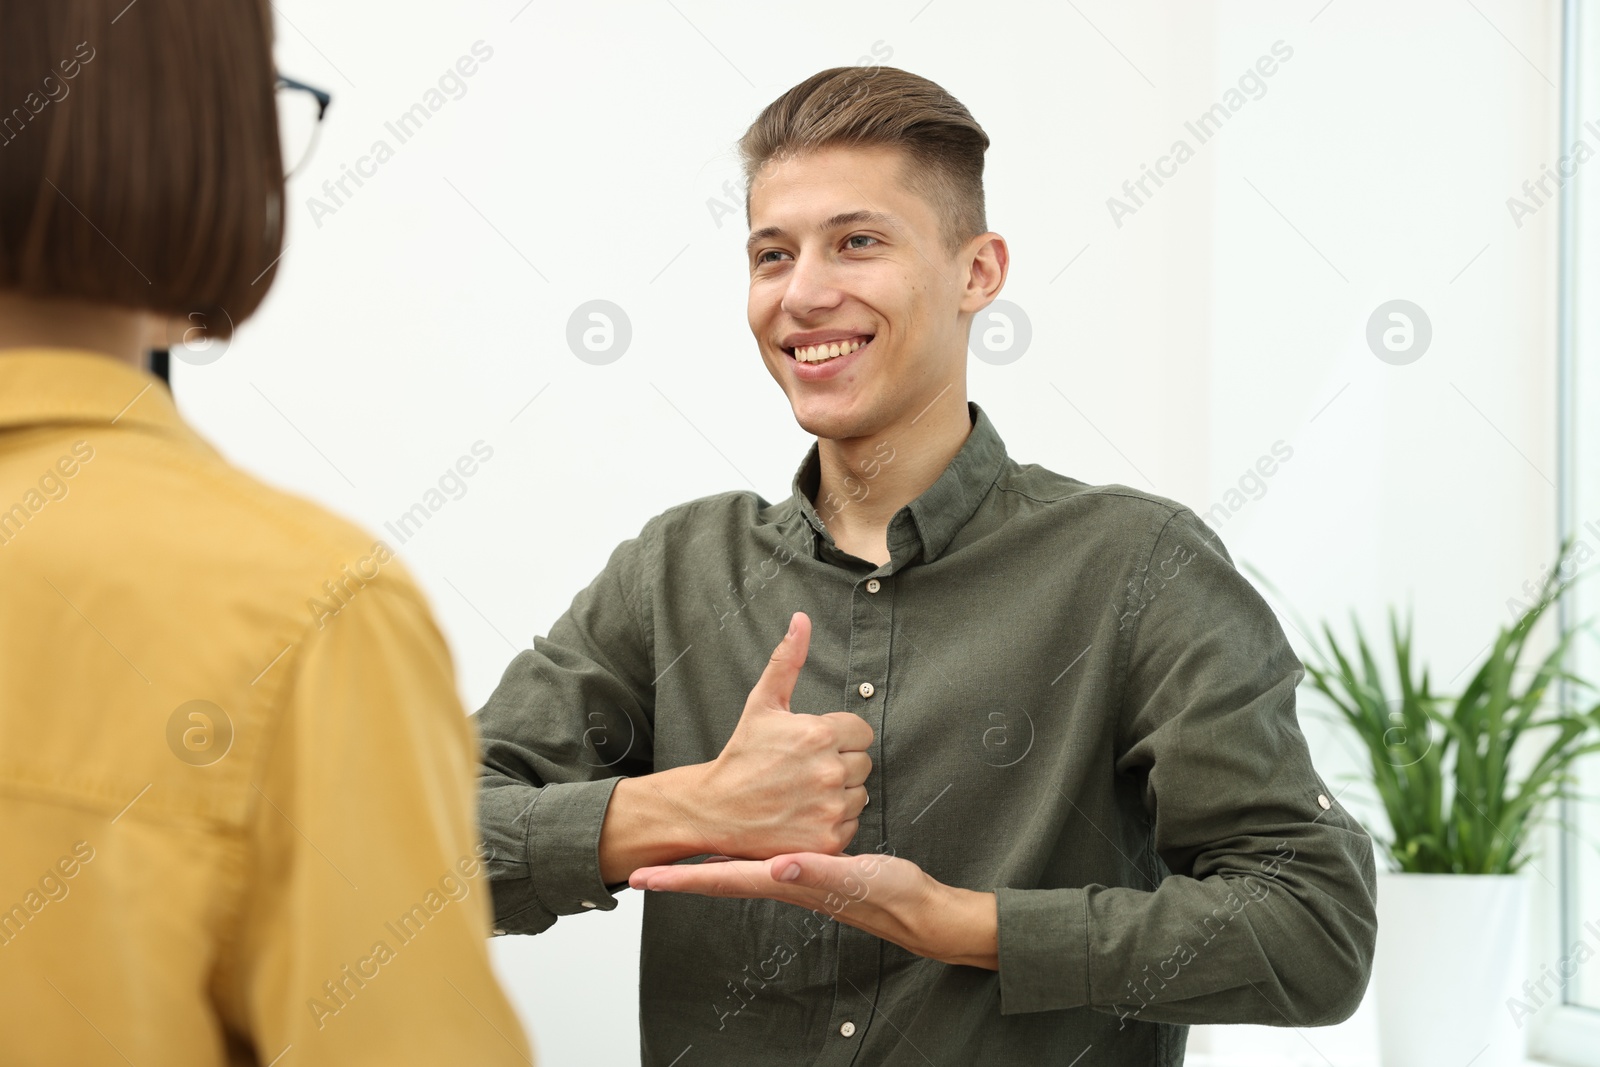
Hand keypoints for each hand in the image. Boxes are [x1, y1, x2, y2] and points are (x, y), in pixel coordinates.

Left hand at [629, 852, 998, 969]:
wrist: (919, 911)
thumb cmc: (891, 895)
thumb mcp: (857, 878)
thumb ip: (818, 872)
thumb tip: (776, 866)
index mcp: (787, 881)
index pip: (723, 879)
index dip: (682, 878)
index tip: (642, 878)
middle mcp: (783, 882)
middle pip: (720, 879)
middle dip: (679, 876)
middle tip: (639, 872)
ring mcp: (794, 879)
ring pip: (737, 871)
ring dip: (703, 866)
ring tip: (674, 857)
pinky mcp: (809, 873)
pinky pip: (761, 864)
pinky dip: (738, 856)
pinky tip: (736, 848)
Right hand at [694, 612, 872, 858]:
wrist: (715, 809)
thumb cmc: (742, 755)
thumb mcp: (762, 703)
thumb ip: (788, 661)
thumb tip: (801, 619)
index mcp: (819, 734)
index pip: (861, 732)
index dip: (838, 738)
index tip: (811, 747)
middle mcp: (829, 771)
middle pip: (863, 764)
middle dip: (839, 765)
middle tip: (803, 772)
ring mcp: (829, 808)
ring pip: (859, 796)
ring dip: (838, 795)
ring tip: (802, 794)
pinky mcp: (827, 840)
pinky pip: (851, 825)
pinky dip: (832, 823)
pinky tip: (804, 816)